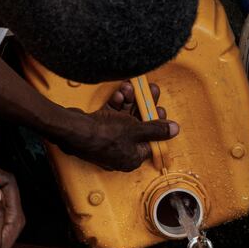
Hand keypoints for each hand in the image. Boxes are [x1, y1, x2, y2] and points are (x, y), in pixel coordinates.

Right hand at [52, 89, 178, 170]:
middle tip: (149, 92)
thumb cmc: (103, 135)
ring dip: (129, 102)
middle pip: (138, 127)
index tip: (160, 110)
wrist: (74, 130)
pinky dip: (117, 104)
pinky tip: (119, 93)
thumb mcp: (137, 130)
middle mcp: (120, 152)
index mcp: (132, 158)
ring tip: (131, 88)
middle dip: (143, 107)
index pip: (151, 142)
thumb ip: (157, 129)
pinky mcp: (98, 129)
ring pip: (125, 118)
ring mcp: (108, 140)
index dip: (157, 125)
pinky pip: (112, 116)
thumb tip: (174, 130)